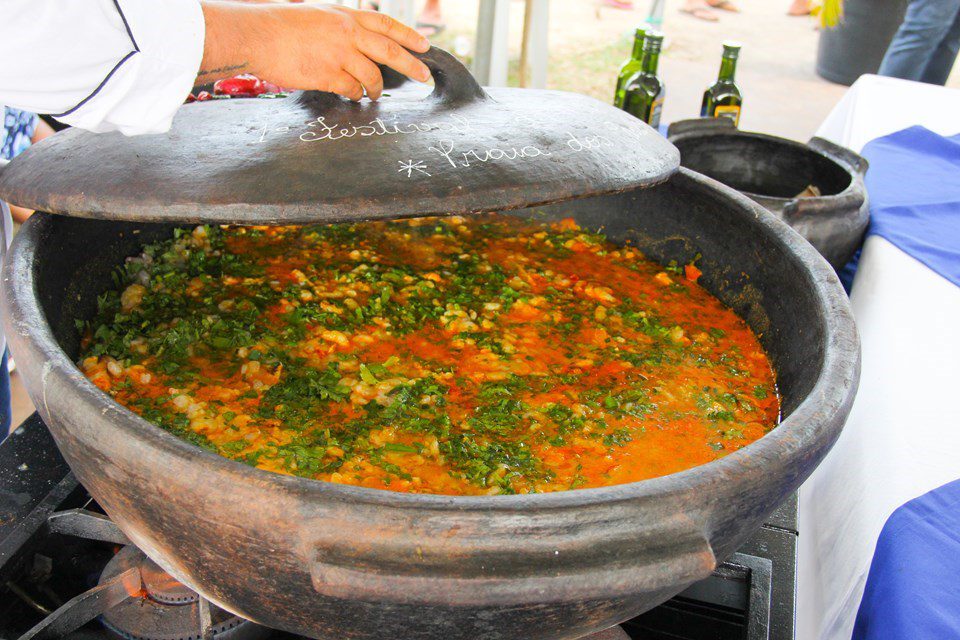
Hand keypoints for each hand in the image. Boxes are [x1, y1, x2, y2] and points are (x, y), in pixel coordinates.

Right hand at [199, 3, 430, 100]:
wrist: (256, 34)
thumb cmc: (279, 25)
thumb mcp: (316, 15)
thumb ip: (339, 27)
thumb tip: (354, 42)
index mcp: (345, 15)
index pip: (386, 24)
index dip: (408, 36)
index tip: (425, 46)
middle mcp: (346, 33)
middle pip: (389, 51)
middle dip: (411, 66)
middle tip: (424, 77)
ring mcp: (339, 54)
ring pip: (372, 76)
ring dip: (376, 88)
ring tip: (375, 94)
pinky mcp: (327, 75)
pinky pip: (352, 89)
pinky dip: (355, 94)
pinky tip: (353, 95)